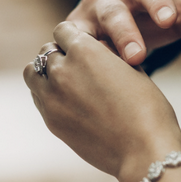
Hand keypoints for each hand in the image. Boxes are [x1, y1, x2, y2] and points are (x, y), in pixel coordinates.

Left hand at [24, 22, 180, 181]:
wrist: (143, 151)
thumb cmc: (147, 108)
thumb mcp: (132, 69)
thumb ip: (107, 54)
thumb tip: (95, 47)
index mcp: (84, 49)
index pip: (63, 30)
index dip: (74, 37)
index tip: (82, 45)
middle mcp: (62, 69)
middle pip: (46, 51)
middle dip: (60, 54)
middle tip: (76, 66)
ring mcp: (52, 97)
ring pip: (32, 73)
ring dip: (44, 72)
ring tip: (64, 81)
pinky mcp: (50, 120)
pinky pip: (38, 97)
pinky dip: (46, 93)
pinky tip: (66, 101)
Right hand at [68, 0, 180, 64]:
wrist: (118, 13)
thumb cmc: (152, 14)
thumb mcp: (178, 11)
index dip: (158, 5)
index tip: (169, 20)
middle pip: (115, 12)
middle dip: (125, 33)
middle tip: (137, 56)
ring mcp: (86, 16)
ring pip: (85, 30)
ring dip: (95, 50)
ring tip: (102, 74)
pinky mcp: (71, 35)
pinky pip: (67, 47)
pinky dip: (70, 59)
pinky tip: (75, 77)